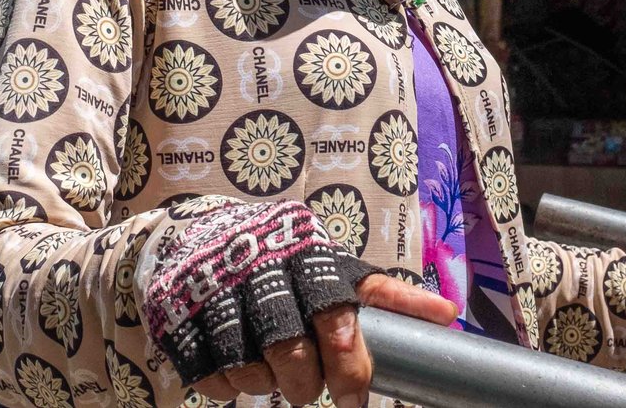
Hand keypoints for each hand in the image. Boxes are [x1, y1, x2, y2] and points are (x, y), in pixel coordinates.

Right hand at [138, 200, 455, 407]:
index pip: (333, 309)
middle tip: (311, 392)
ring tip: (273, 377)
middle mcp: (259, 267)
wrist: (198, 234)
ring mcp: (214, 292)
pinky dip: (226, 386)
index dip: (347, 357)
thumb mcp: (336, 266)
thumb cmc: (286, 259)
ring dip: (264, 385)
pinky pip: (208, 373)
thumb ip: (382, 294)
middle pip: (288, 350)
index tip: (355, 399)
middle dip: (305, 384)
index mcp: (305, 253)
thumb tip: (447, 314)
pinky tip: (237, 373)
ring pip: (247, 366)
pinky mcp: (179, 316)